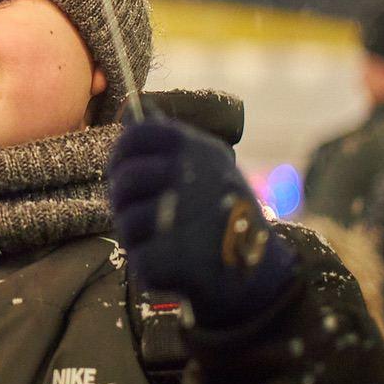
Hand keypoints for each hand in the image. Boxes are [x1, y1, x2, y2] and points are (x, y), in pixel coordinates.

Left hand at [108, 119, 296, 327]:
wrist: (261, 273)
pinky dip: (150, 265)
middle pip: (126, 179)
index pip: (140, 134)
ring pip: (127, 220)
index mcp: (199, 150)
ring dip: (136, 236)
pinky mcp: (179, 258)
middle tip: (141, 213)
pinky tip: (171, 264)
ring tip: (161, 241)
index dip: (122, 152)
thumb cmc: (227, 214)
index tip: (124, 169)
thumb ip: (169, 142)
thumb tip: (131, 111)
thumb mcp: (209, 166)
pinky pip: (139, 256)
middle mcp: (194, 176)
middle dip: (124, 200)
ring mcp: (187, 217)